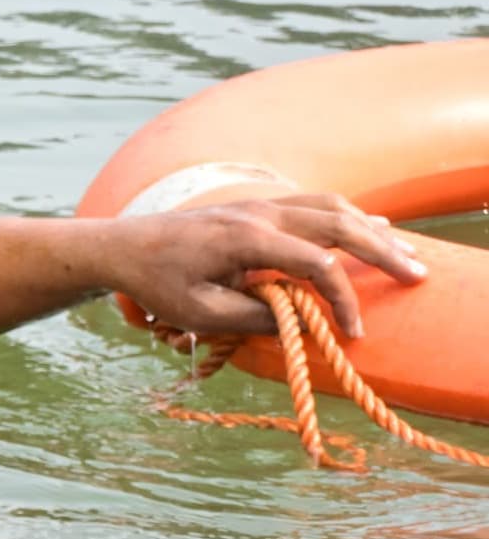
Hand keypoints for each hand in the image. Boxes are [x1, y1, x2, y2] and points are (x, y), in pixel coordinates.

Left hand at [101, 194, 426, 339]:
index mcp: (248, 239)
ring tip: (402, 250)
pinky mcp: (257, 209)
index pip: (316, 264)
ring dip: (370, 229)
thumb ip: (254, 318)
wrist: (123, 247)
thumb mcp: (200, 314)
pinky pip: (314, 205)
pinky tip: (369, 226)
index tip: (351, 332)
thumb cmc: (157, 284)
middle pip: (339, 223)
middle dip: (381, 251)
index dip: (341, 299)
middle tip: (416, 273)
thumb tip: (301, 323)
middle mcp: (261, 213)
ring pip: (331, 207)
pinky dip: (346, 217)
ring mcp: (260, 206)